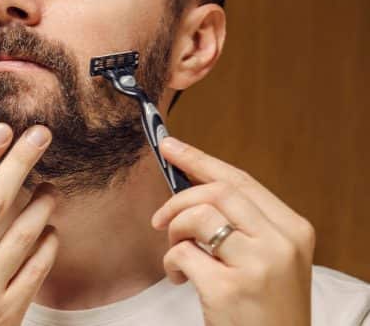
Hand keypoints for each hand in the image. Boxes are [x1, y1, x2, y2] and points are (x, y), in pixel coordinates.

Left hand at [152, 137, 314, 325]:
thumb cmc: (265, 306)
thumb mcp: (270, 258)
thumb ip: (242, 222)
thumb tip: (191, 185)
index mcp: (293, 229)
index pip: (239, 180)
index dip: (199, 160)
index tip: (169, 146)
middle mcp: (280, 242)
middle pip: (216, 192)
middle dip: (178, 200)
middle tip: (161, 220)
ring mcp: (256, 265)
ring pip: (197, 217)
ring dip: (174, 232)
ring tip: (176, 254)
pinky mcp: (228, 288)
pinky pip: (182, 253)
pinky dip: (171, 263)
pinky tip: (180, 278)